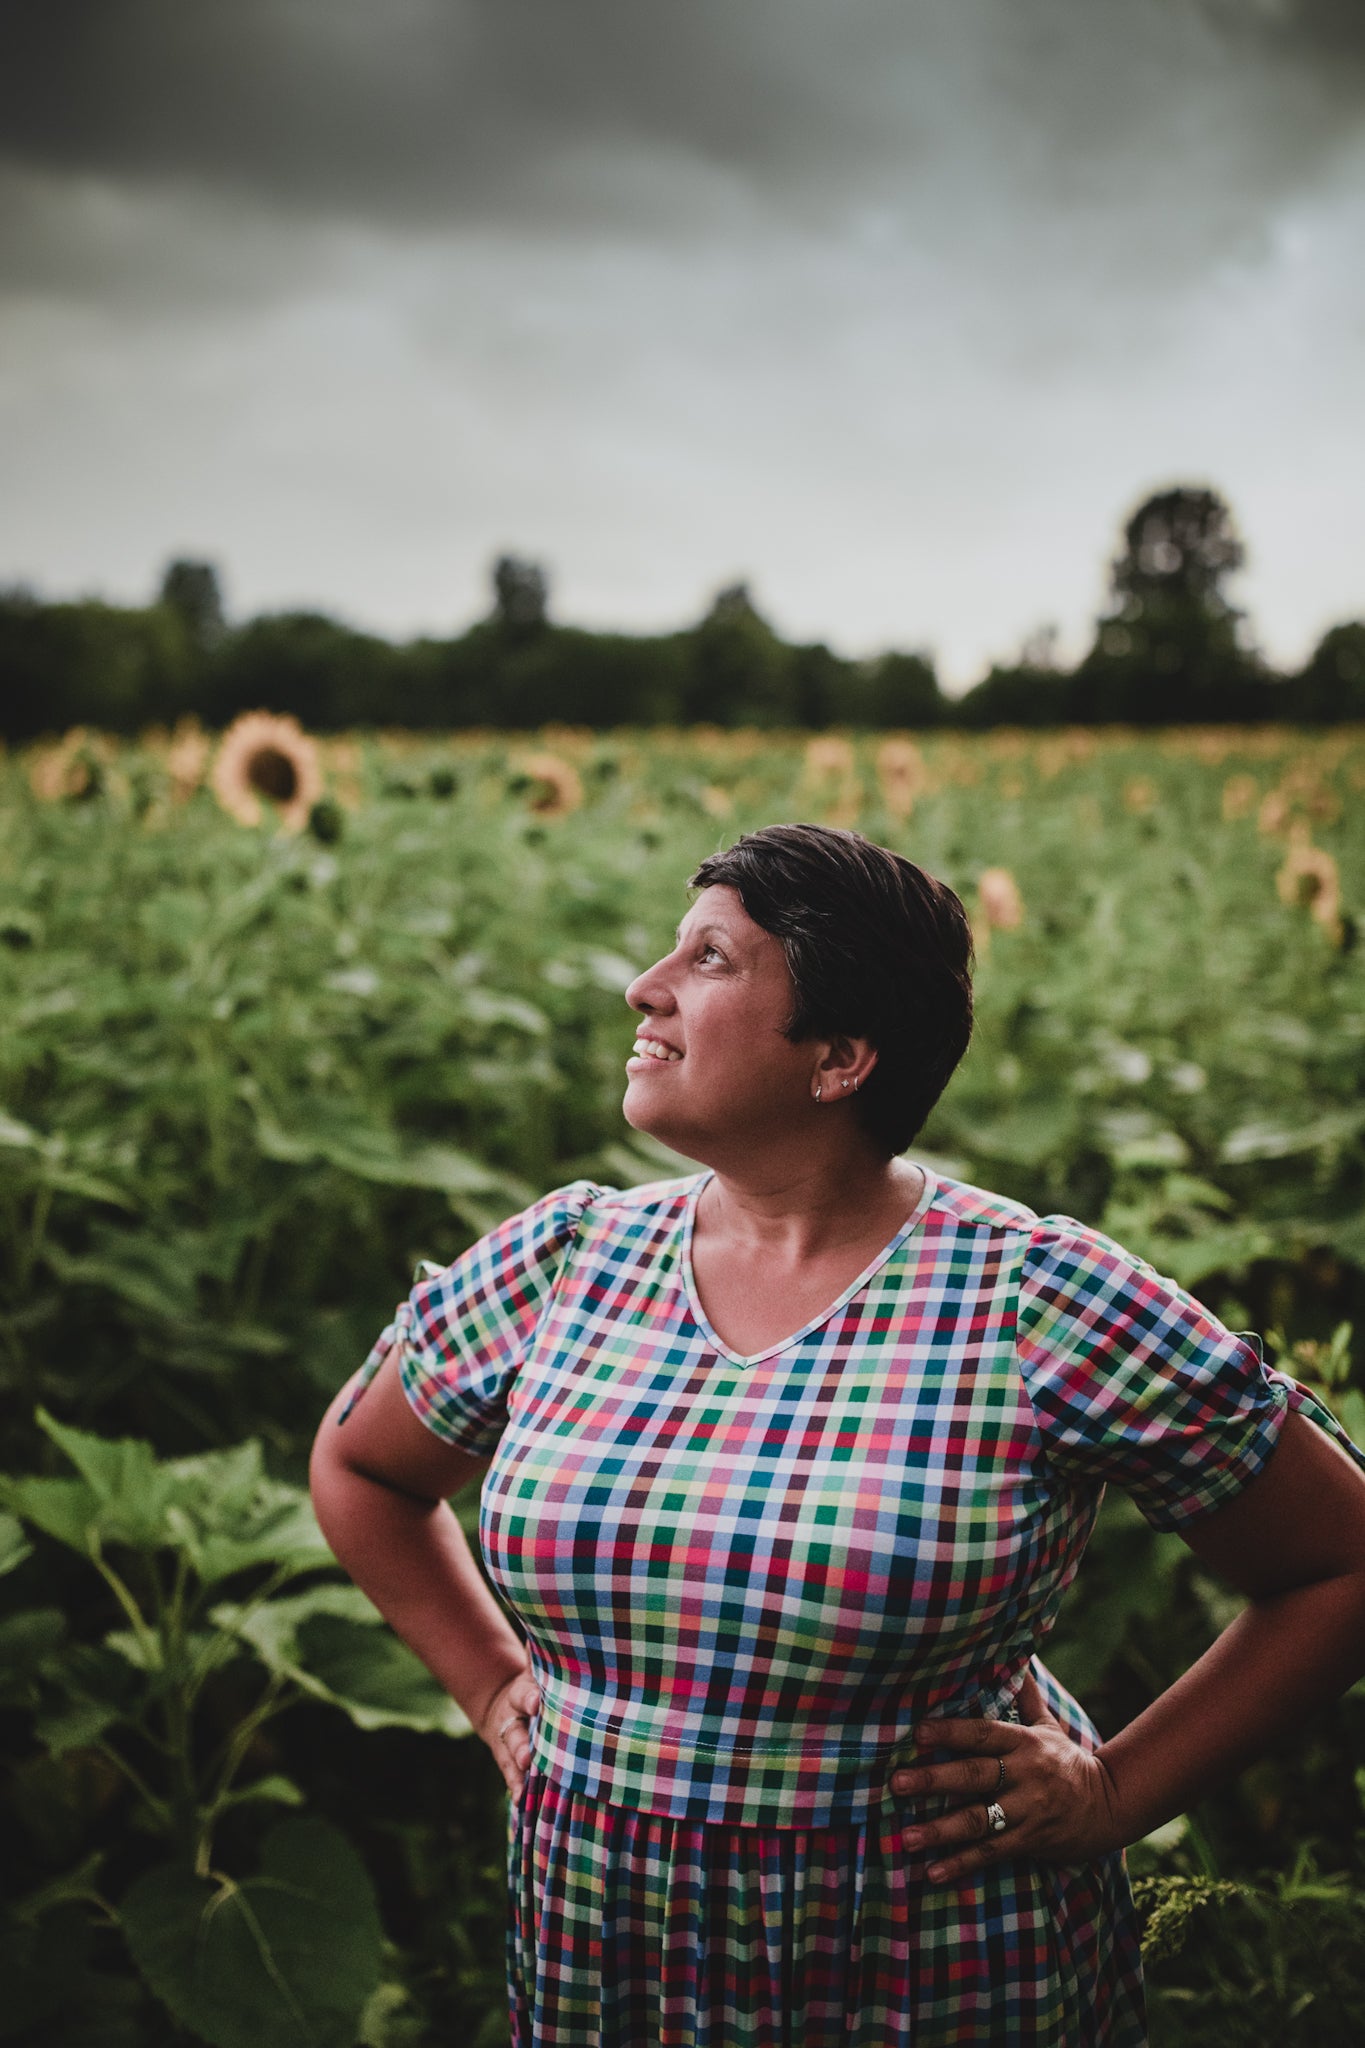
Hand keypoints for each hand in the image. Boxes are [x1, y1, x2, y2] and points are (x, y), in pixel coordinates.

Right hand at [477, 1666, 539, 1801]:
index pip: (523, 1693)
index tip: (537, 1702)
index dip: (530, 1697)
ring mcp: (509, 1745)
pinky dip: (516, 1790)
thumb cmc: (536, 1684)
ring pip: (511, 1759)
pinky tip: (520, 1803)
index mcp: (521, 1693)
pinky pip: (513, 1778)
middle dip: (521, 1744)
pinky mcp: (511, 1764)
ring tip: (524, 1785)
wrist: (505, 1707)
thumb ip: (547, 1653)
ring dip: (518, 1771)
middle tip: (527, 1755)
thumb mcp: (538, 1668)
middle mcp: (512, 1721)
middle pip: (515, 1733)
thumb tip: (565, 1624)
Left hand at [889, 1673, 1121, 1882]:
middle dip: (934, 1780)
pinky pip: (991, 1853)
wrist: (1109, 1806)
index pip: (983, 1734)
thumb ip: (1025, 1696)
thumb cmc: (1066, 1760)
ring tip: (906, 1837)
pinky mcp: (1030, 1842)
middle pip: (975, 1776)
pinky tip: (933, 1872)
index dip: (951, 1732)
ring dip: (940, 1831)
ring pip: (979, 1821)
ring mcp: (1028, 1812)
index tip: (918, 1732)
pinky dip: (962, 1864)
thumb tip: (1018, 1655)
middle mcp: (1025, 1776)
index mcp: (1025, 1743)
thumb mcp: (1048, 1726)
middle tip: (896, 1784)